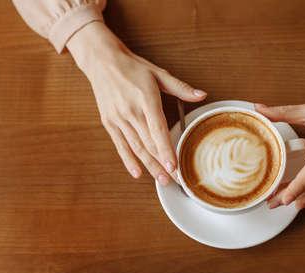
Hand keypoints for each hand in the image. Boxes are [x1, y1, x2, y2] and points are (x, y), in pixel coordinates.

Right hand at [67, 22, 206, 184]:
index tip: (174, 166)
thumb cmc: (132, 67)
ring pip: (136, 147)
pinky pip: (120, 145)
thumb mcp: (158, 73)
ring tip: (161, 180)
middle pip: (149, 143)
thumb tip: (202, 95)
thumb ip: (180, 87)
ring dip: (149, 166)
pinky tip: (137, 173)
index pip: (158, 130)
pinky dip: (128, 160)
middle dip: (163, 164)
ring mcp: (118, 118)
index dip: (166, 150)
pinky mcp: (109, 122)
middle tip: (176, 180)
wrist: (102, 61)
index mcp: (146, 98)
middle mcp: (131, 111)